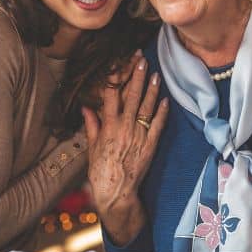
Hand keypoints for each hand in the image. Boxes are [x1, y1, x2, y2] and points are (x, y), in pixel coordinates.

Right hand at [82, 53, 168, 245]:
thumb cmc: (101, 170)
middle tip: (141, 60)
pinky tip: (166, 99)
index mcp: (108, 126)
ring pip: (147, 107)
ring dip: (152, 89)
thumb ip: (92, 125)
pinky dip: (162, 112)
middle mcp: (124, 127)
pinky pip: (158, 125)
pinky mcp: (151, 145)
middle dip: (137, 76)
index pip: (112, 95)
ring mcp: (139, 135)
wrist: (116, 192)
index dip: (116, 77)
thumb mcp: (93, 146)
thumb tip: (86, 107)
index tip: (119, 63)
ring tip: (155, 74)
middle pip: (132, 96)